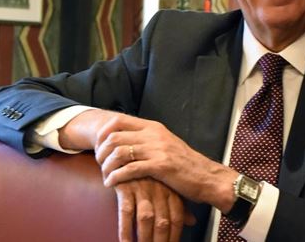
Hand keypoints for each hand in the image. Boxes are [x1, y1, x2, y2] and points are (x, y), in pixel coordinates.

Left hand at [93, 114, 237, 212]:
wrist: (206, 177)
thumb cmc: (184, 163)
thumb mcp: (166, 144)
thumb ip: (148, 139)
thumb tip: (126, 139)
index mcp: (154, 127)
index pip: (118, 121)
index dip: (103, 133)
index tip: (98, 146)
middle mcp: (154, 135)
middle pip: (114, 137)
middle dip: (101, 152)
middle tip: (99, 164)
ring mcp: (157, 150)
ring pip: (119, 153)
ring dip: (106, 166)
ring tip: (105, 175)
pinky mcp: (160, 166)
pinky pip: (129, 169)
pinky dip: (115, 177)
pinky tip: (111, 184)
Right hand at [114, 178, 195, 241]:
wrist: (128, 151)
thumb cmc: (148, 174)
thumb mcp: (166, 186)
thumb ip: (179, 204)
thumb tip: (192, 222)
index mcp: (171, 190)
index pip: (177, 218)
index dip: (175, 236)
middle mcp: (159, 190)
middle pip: (163, 221)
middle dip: (161, 241)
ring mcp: (142, 188)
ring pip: (146, 219)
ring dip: (144, 239)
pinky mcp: (125, 187)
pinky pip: (126, 212)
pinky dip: (125, 229)